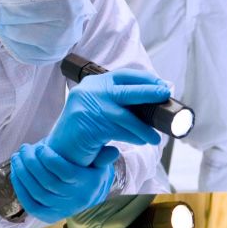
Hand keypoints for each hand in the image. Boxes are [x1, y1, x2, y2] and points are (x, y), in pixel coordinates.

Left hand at [10, 142, 116, 223]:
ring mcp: (59, 209)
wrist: (85, 198)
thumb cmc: (89, 174)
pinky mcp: (47, 216)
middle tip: (24, 148)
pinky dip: (20, 188)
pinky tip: (15, 172)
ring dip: (22, 173)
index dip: (50, 160)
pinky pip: (30, 204)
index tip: (41, 147)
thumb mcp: (99, 165)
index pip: (65, 174)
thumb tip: (113, 151)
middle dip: (32, 163)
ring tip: (17, 157)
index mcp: (85, 185)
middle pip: (47, 182)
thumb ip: (102, 156)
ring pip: (36, 192)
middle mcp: (73, 199)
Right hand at [47, 68, 170, 166]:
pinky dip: (134, 137)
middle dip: (150, 92)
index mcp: (94, 83)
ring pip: (126, 116)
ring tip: (155, 137)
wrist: (60, 152)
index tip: (160, 84)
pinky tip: (142, 141)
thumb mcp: (100, 110)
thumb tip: (152, 101)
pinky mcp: (89, 125)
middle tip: (166, 94)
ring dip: (144, 127)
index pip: (123, 75)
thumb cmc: (85, 132)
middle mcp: (90, 91)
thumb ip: (118, 103)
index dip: (145, 79)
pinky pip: (119, 131)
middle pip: (127, 91)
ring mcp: (88, 107)